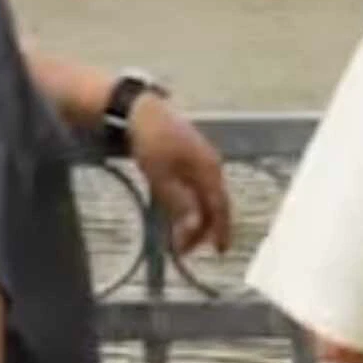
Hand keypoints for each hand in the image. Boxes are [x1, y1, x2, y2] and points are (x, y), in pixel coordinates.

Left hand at [124, 97, 234, 260]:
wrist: (141, 111)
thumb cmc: (151, 143)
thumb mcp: (161, 177)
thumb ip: (179, 204)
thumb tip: (193, 230)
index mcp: (209, 170)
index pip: (220, 207)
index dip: (221, 230)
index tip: (219, 252)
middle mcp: (211, 165)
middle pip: (214, 203)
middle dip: (203, 229)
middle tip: (186, 250)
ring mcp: (202, 159)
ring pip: (205, 195)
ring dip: (195, 218)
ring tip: (180, 236)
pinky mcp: (190, 156)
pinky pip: (197, 186)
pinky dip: (190, 203)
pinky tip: (179, 211)